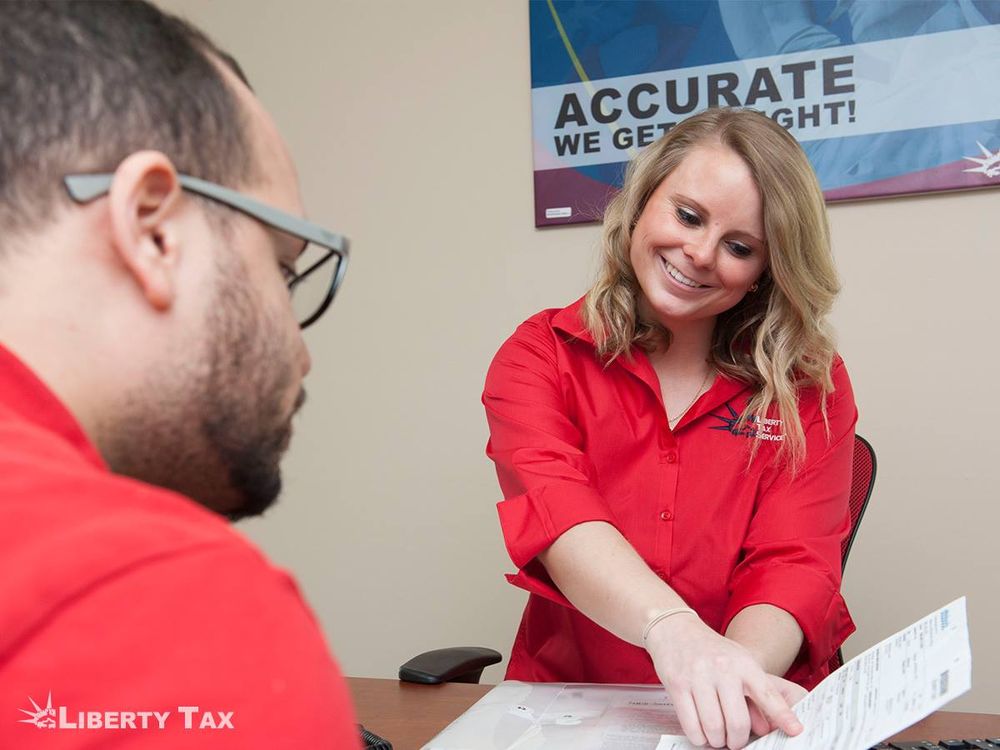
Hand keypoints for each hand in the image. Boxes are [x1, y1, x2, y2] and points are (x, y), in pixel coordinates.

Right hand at [645, 615, 803, 748]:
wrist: (676, 630)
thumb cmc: (713, 652)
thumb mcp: (740, 663)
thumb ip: (756, 694)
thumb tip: (767, 728)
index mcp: (743, 664)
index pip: (767, 694)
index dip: (782, 716)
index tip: (795, 731)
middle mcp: (722, 669)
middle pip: (737, 722)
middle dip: (737, 740)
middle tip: (735, 741)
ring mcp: (697, 676)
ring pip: (713, 727)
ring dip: (717, 741)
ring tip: (718, 737)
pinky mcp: (677, 684)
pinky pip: (691, 725)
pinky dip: (699, 737)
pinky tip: (702, 732)